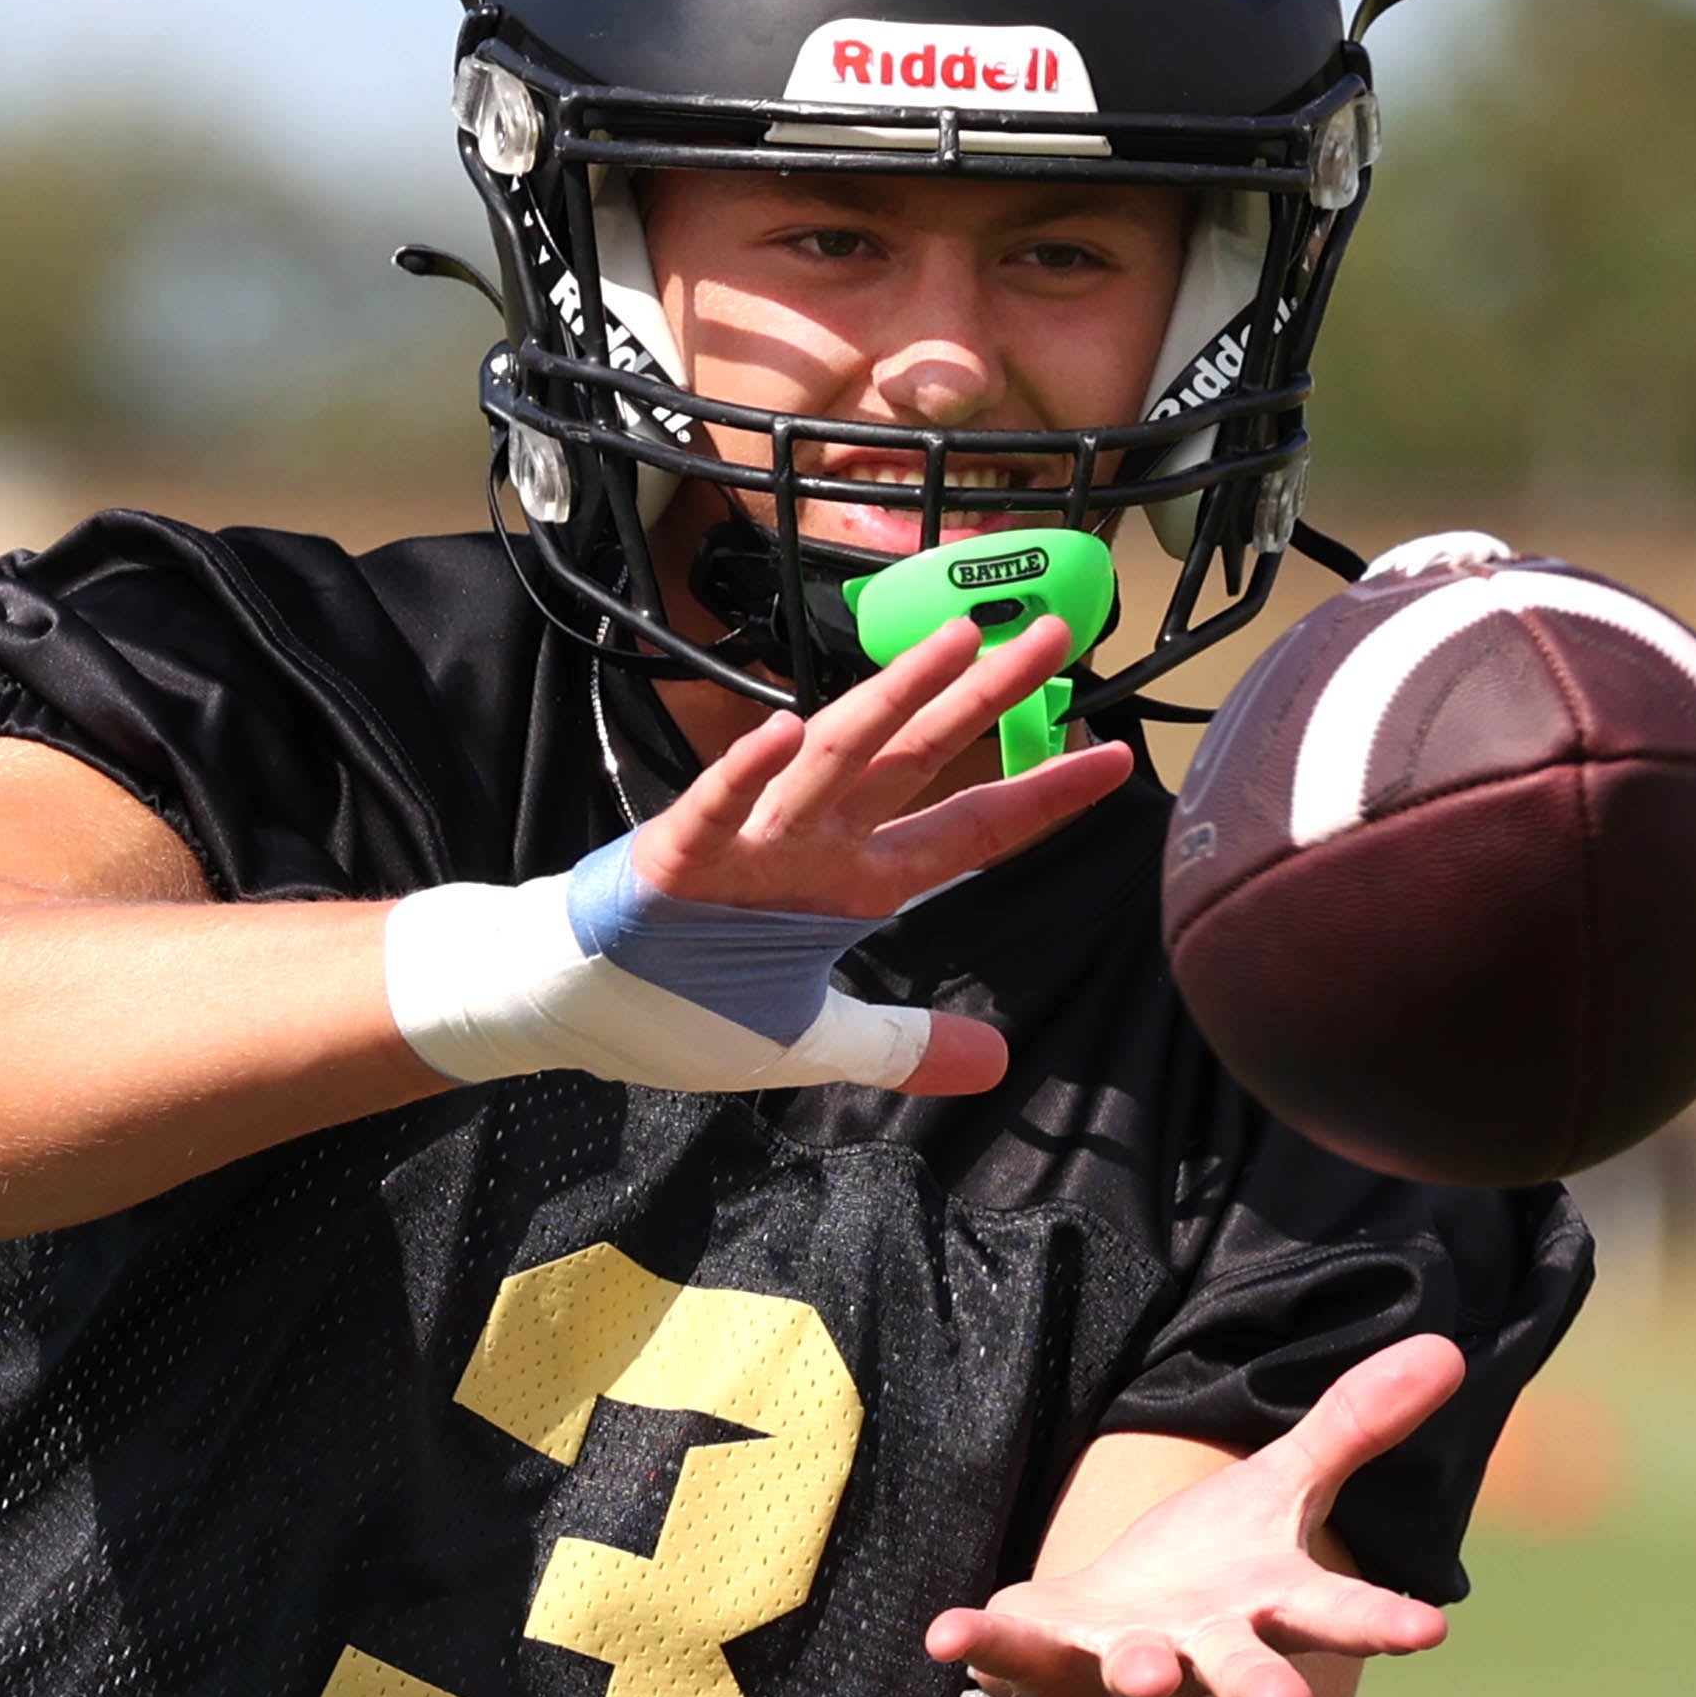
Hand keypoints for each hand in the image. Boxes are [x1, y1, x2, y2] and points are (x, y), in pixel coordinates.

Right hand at [633, 615, 1132, 1094]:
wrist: (579, 1001)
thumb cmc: (688, 1003)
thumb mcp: (812, 1041)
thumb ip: (901, 1045)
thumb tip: (994, 1064)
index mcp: (853, 884)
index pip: (970, 830)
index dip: (1043, 795)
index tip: (1116, 758)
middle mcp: (813, 846)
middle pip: (915, 758)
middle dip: (983, 698)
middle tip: (1051, 633)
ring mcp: (747, 845)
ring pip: (831, 758)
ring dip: (890, 701)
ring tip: (952, 643)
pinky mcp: (675, 859)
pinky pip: (715, 810)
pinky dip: (746, 774)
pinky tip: (782, 730)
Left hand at [924, 1336, 1466, 1696]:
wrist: (1113, 1683)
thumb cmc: (1214, 1582)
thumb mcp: (1283, 1493)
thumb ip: (1354, 1429)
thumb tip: (1449, 1346)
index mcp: (1262, 1602)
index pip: (1332, 1615)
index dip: (1379, 1624)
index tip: (1428, 1632)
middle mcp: (1199, 1646)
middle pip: (1237, 1664)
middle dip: (1258, 1683)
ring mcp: (1119, 1657)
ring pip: (1133, 1667)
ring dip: (1135, 1667)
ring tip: (1138, 1669)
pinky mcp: (1045, 1654)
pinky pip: (1008, 1650)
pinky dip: (981, 1645)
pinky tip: (945, 1635)